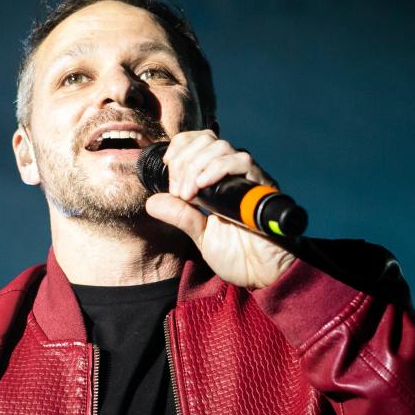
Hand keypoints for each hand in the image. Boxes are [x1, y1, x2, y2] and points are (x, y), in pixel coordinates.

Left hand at [144, 130, 295, 289]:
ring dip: (197, 165)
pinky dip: (218, 168)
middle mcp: (233, 174)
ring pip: (221, 147)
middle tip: (179, 191)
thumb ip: (180, 216)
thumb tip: (152, 202)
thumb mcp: (199, 234)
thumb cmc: (236, 256)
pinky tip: (204, 184)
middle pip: (206, 140)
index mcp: (216, 180)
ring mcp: (248, 178)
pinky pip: (242, 162)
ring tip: (189, 193)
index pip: (199, 142)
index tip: (168, 165)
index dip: (181, 146)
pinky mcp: (262, 186)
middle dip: (184, 161)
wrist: (262, 274)